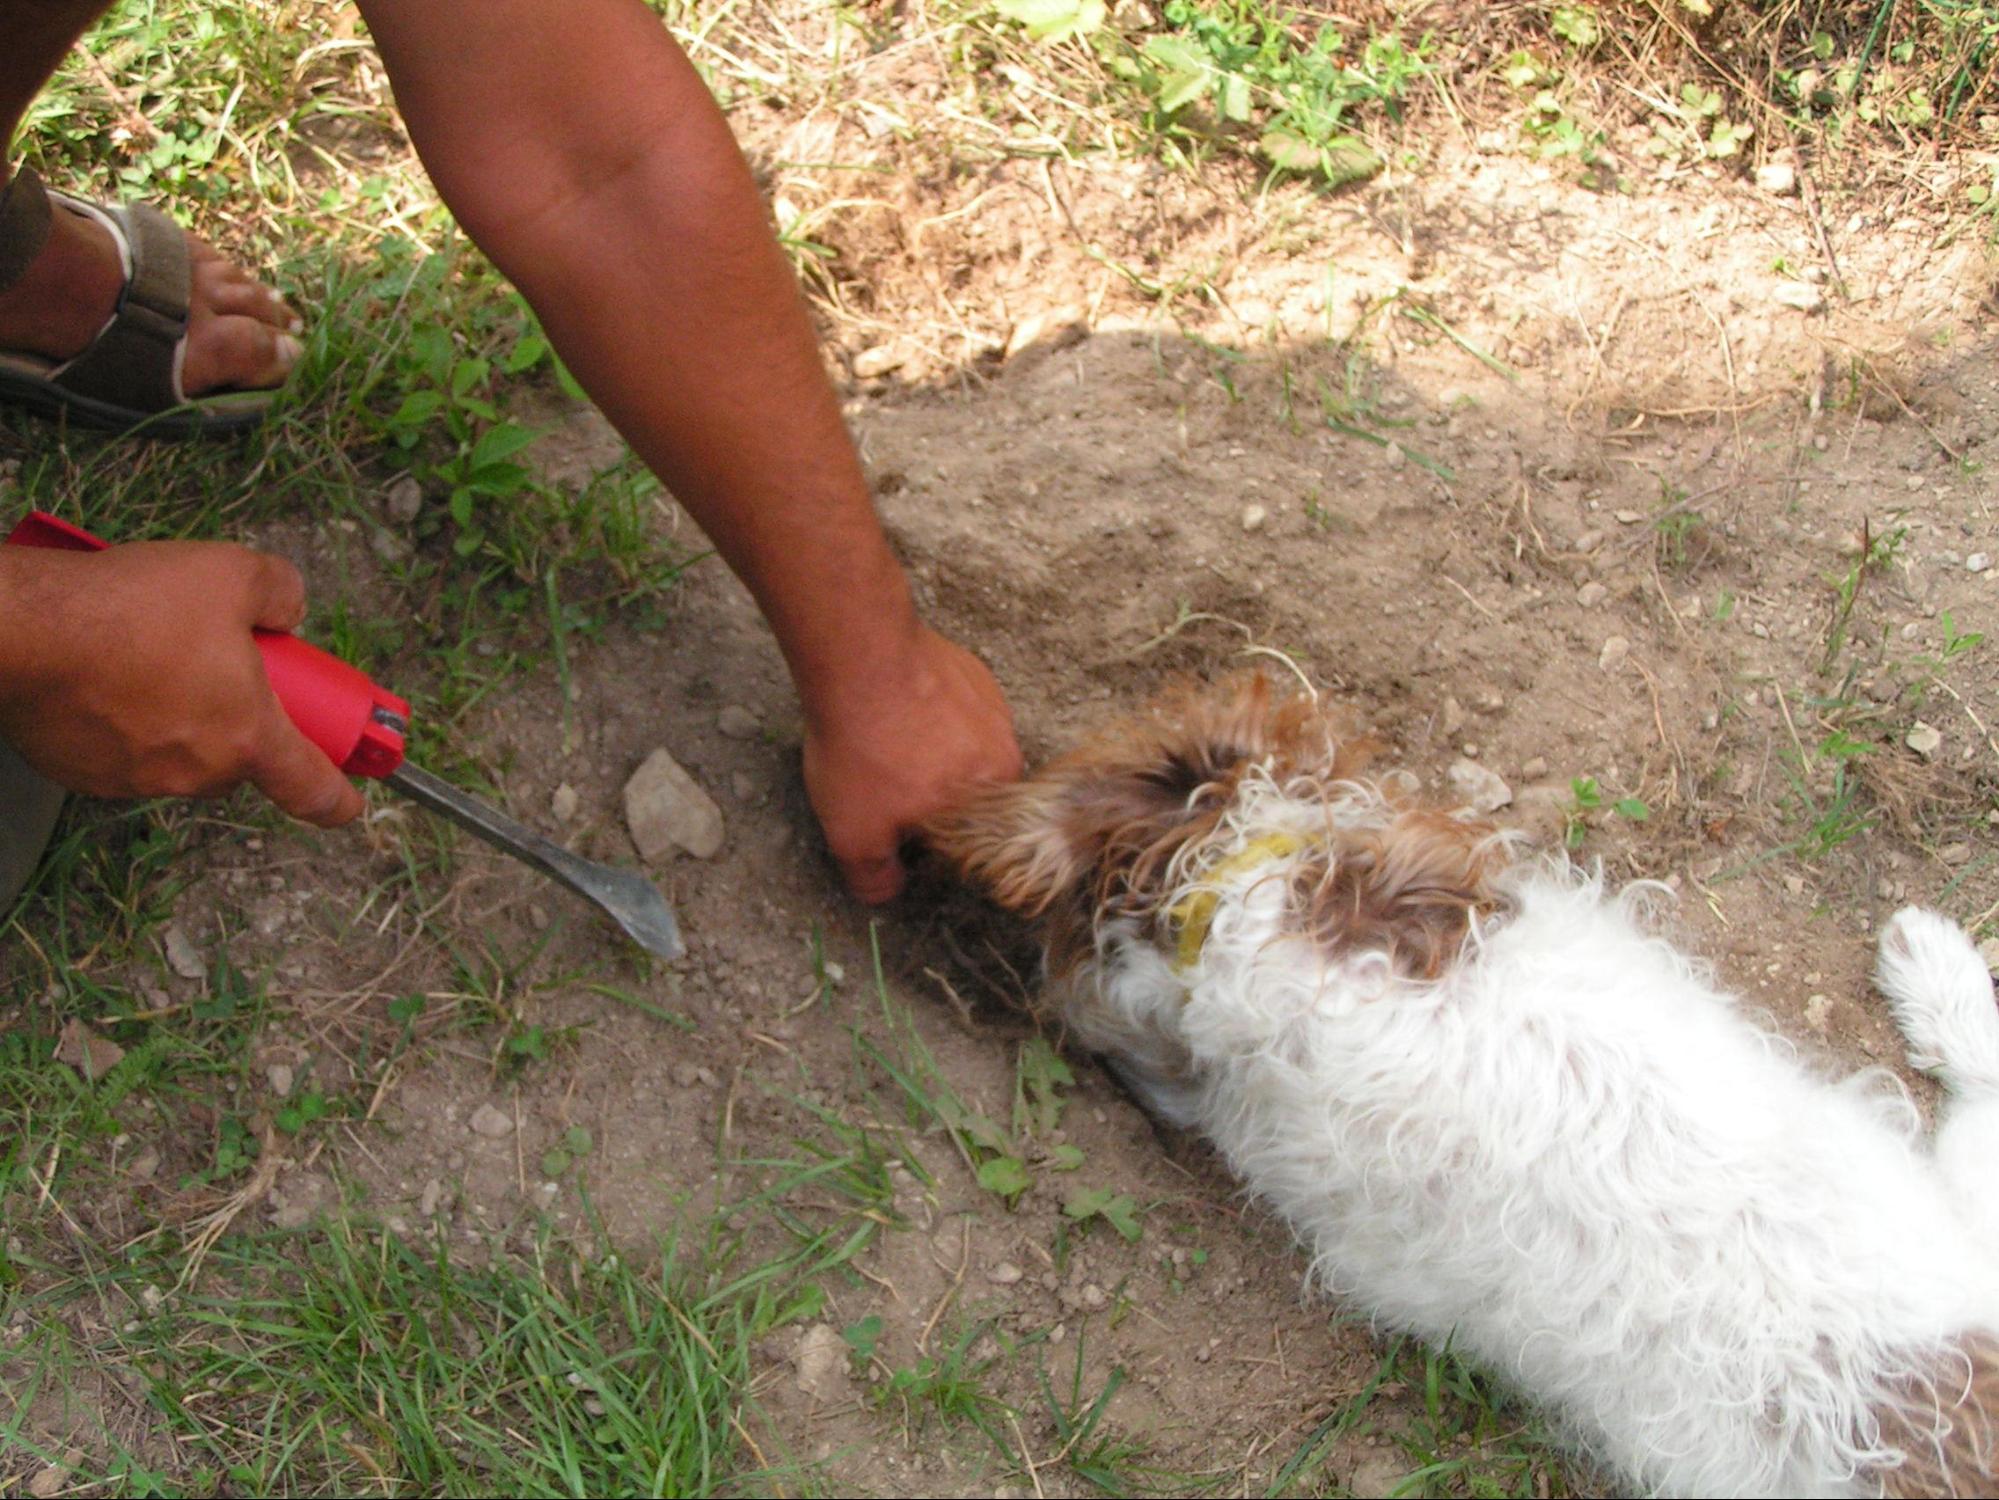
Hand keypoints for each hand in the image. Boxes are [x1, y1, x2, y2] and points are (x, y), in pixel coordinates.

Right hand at [0, 541, 363, 826]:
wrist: (22, 631)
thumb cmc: (124, 609)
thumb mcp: (230, 573)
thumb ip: (279, 592)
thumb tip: (288, 606)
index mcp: (247, 737)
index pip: (313, 789)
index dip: (341, 797)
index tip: (351, 798)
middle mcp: (195, 770)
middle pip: (240, 754)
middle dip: (240, 715)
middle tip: (223, 662)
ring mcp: (137, 777)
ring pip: (179, 750)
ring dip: (178, 713)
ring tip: (152, 654)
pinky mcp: (84, 773)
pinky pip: (122, 748)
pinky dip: (124, 717)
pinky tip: (109, 672)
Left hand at [802, 624, 1022, 902]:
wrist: (863, 657)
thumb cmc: (865, 751)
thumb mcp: (854, 834)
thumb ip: (875, 877)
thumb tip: (887, 894)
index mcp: (991, 803)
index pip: (966, 839)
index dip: (922, 837)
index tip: (889, 821)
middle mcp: (1006, 756)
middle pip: (967, 790)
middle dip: (927, 790)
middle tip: (880, 777)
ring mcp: (994, 708)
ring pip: (963, 746)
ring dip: (929, 748)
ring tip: (883, 740)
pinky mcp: (974, 673)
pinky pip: (955, 705)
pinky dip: (928, 710)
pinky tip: (891, 706)